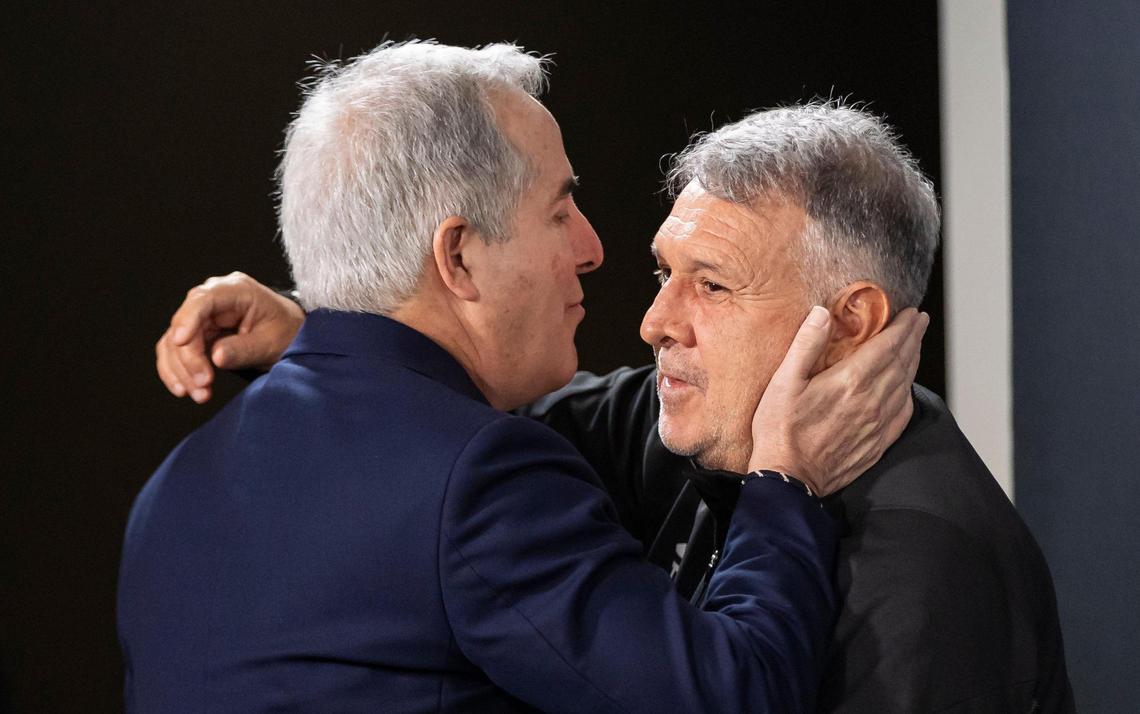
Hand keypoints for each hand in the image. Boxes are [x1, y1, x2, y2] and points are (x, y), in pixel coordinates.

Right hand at [155, 272, 305, 402]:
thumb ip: (244, 349)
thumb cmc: (285, 331)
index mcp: (236, 290)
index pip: (203, 299)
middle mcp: (214, 299)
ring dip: (181, 370)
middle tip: (203, 385)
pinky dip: (177, 371)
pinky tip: (184, 389)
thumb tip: (216, 357)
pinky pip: (176, 351)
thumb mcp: (272, 342)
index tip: (182, 342)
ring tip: (200, 394)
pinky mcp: (197, 334)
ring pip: (174, 341)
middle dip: (189, 359)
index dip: (188, 319)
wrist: (290, 333)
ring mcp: (202, 316)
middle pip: (184, 325)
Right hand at [748, 306, 928, 495]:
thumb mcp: (783, 381)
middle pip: (902, 363)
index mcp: (850, 381)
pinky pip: (903, 413)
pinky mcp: (878, 443)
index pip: (888, 346)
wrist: (789, 479)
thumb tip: (822, 313)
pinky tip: (905, 388)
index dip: (903, 327)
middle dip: (913, 339)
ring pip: (905, 385)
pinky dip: (908, 393)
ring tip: (914, 347)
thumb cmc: (781, 431)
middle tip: (919, 322)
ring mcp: (878, 424)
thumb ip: (806, 344)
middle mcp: (872, 401)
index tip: (911, 313)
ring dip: (913, 362)